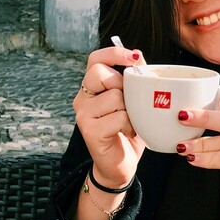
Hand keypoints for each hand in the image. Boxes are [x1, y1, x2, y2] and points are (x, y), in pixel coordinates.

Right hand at [73, 47, 145, 187]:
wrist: (119, 166)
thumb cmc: (127, 131)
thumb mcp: (133, 101)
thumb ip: (133, 80)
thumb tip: (138, 56)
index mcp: (92, 87)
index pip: (95, 59)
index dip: (114, 52)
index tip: (135, 58)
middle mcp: (82, 98)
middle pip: (100, 73)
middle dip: (123, 85)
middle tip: (130, 103)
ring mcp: (83, 114)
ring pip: (114, 96)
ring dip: (131, 110)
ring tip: (131, 122)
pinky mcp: (89, 130)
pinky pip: (118, 117)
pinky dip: (131, 125)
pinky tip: (128, 133)